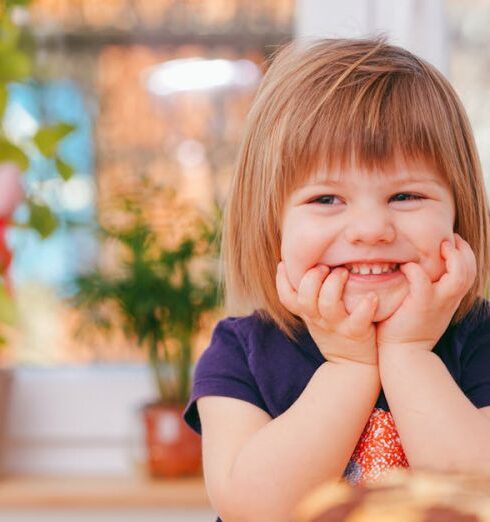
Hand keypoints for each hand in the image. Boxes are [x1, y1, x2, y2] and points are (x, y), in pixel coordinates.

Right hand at [276, 261, 378, 365]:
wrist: (353, 366)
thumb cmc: (335, 332)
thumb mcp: (315, 316)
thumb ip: (310, 295)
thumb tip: (303, 265)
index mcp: (307, 313)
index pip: (286, 297)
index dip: (281, 280)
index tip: (285, 263)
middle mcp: (318, 319)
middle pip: (305, 298)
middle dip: (312, 277)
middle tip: (325, 267)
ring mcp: (336, 326)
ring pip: (328, 304)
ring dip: (335, 284)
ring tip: (344, 272)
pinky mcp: (356, 333)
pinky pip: (358, 319)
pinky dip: (365, 306)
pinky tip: (372, 296)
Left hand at [376, 234, 476, 353]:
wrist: (404, 354)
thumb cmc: (408, 328)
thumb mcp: (426, 306)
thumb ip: (429, 288)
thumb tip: (418, 267)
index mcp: (451, 298)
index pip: (468, 271)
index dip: (464, 254)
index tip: (451, 242)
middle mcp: (449, 299)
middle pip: (470, 270)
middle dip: (463, 250)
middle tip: (448, 239)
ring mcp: (437, 303)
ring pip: (459, 276)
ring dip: (452, 257)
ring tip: (439, 247)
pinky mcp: (420, 306)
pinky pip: (423, 282)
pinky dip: (416, 270)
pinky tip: (406, 266)